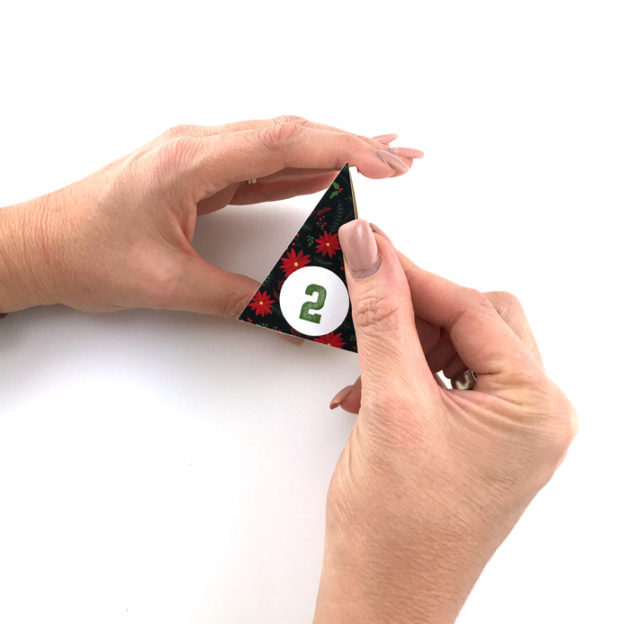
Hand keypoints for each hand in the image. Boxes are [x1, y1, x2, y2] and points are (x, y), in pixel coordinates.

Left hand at [0, 116, 421, 314]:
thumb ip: (238, 298)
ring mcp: (203, 158)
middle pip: (291, 135)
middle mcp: (199, 148)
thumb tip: (290, 311)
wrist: (46, 245)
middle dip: (353, 145)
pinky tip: (333, 171)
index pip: (281, 142)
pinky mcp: (205, 174)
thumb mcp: (168, 285)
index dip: (342, 147)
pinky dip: (305, 167)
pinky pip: (264, 165)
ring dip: (335, 152)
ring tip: (384, 162)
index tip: (386, 161)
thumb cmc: (88, 255)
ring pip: (282, 146)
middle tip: (403, 161)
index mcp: (188, 162)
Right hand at [314, 220, 576, 623]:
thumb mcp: (390, 405)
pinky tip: (369, 388)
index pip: (473, 311)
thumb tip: (371, 252)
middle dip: (417, 307)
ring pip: (459, 346)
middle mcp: (531, 415)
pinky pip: (447, 376)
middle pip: (476, 321)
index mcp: (535, 408)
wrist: (381, 596)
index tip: (370, 247)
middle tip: (367, 292)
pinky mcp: (476, 435)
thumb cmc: (398, 531)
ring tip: (364, 359)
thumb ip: (381, 317)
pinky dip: (406, 370)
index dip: (414, 274)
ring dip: (406, 342)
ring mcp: (505, 427)